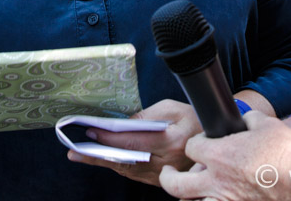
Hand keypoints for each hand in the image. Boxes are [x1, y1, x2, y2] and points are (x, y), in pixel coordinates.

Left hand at [66, 98, 201, 186]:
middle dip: (98, 156)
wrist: (216, 137)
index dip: (109, 138)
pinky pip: (135, 175)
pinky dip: (118, 167)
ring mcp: (165, 174)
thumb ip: (145, 116)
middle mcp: (168, 162)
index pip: (133, 141)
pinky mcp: (162, 180)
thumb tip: (120, 123)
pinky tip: (103, 160)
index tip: (91, 132)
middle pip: (125, 160)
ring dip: (104, 163)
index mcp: (172, 141)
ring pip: (127, 171)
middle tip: (74, 152)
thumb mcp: (171, 108)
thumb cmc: (193, 117)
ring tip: (81, 156)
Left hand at [159, 111, 290, 199]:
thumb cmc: (287, 151)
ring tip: (190, 194)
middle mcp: (216, 181)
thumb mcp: (265, 124)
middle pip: (174, 184)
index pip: (191, 148)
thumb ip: (247, 119)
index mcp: (219, 155)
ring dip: (188, 198)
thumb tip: (243, 119)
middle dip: (168, 177)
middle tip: (169, 173)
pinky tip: (214, 199)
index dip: (196, 144)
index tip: (202, 145)